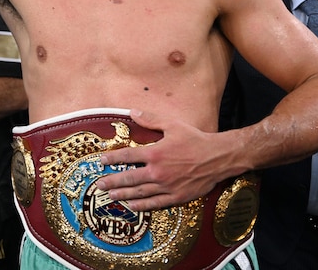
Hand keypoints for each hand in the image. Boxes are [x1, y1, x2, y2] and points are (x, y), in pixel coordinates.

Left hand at [95, 109, 226, 210]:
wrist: (218, 158)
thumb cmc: (196, 140)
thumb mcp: (172, 125)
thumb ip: (151, 119)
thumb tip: (133, 111)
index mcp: (155, 153)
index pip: (128, 156)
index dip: (113, 158)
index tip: (102, 161)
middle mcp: (158, 171)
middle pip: (129, 178)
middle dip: (112, 181)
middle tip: (99, 185)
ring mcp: (166, 186)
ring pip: (140, 193)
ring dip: (123, 195)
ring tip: (111, 197)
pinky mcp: (176, 196)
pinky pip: (156, 203)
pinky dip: (143, 205)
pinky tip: (133, 206)